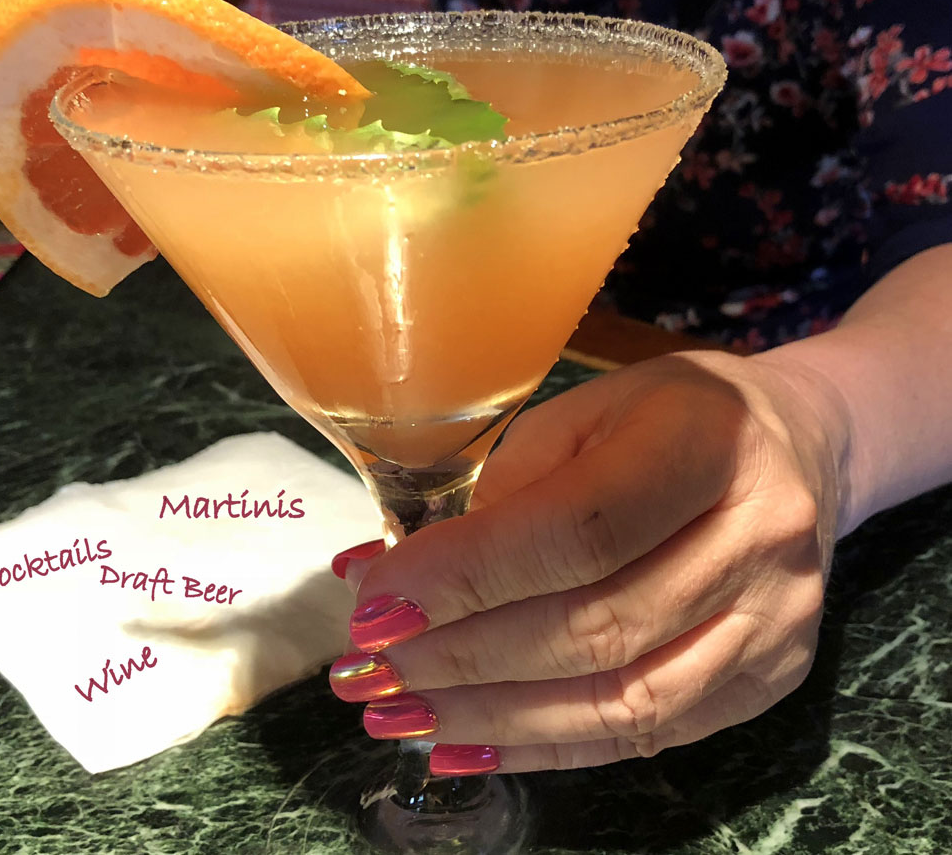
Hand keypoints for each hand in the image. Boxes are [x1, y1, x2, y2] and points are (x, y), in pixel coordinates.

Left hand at [329, 350, 848, 773]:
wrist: (795, 446)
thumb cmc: (665, 415)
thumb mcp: (581, 414)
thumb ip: (500, 493)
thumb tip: (390, 575)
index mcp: (709, 441)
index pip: (578, 529)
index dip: (468, 575)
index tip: (375, 603)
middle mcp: (760, 537)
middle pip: (595, 626)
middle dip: (461, 656)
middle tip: (368, 669)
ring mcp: (776, 621)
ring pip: (622, 700)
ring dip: (493, 718)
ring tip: (399, 716)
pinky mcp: (771, 680)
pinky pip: (648, 736)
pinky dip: (548, 748)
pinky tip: (468, 744)